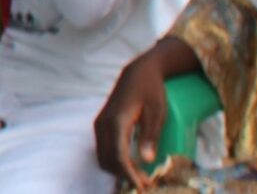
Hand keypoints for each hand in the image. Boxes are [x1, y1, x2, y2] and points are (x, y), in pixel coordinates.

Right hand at [93, 57, 171, 189]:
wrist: (138, 73)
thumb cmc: (151, 90)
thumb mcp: (157, 112)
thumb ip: (151, 136)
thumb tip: (147, 161)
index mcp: (116, 121)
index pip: (118, 156)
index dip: (130, 175)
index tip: (143, 187)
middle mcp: (103, 124)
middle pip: (108, 160)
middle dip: (125, 175)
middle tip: (147, 182)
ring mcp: (99, 124)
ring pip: (103, 156)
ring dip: (119, 169)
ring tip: (140, 175)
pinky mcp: (101, 125)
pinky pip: (103, 149)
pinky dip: (114, 160)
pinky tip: (130, 164)